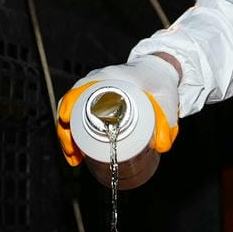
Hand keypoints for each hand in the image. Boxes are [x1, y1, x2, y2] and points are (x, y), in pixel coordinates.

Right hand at [56, 55, 181, 165]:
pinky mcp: (95, 102)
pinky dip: (73, 133)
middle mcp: (97, 82)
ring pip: (71, 113)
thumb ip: (166, 120)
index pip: (83, 87)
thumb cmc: (160, 82)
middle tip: (73, 153)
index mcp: (110, 76)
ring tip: (74, 158)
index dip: (70, 102)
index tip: (65, 119)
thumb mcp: (166, 100)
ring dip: (67, 135)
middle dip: (66, 130)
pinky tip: (76, 152)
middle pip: (71, 104)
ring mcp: (94, 92)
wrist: (158, 72)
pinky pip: (77, 116)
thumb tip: (162, 146)